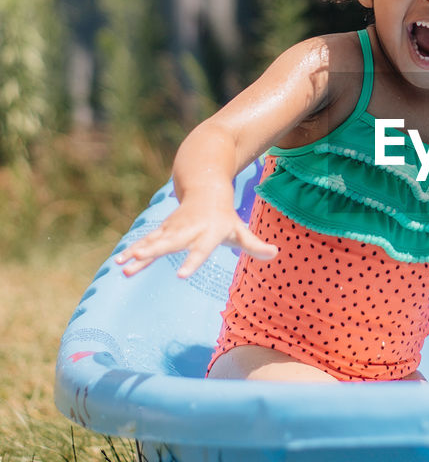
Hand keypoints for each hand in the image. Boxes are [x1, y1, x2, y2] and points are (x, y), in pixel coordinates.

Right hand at [115, 200, 276, 278]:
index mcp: (208, 232)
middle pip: (170, 243)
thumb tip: (275, 253)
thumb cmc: (224, 216)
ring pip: (153, 241)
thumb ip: (254, 244)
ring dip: (137, 253)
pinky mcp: (163, 230)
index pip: (200, 250)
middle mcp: (188, 230)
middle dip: (153, 253)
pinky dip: (133, 250)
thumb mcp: (240, 229)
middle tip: (137, 262)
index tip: (180, 276)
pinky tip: (119, 262)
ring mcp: (173, 228)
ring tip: (122, 266)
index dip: (191, 262)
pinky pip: (146, 241)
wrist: (206, 185)